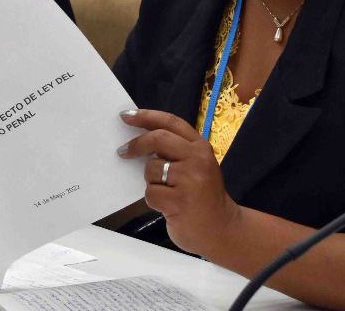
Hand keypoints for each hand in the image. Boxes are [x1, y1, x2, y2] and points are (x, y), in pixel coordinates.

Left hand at [116, 109, 239, 258]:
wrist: (221, 229)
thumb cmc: (203, 197)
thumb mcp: (198, 167)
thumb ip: (177, 152)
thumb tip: (142, 140)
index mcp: (200, 147)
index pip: (171, 123)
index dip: (146, 116)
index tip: (126, 116)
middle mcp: (198, 159)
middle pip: (158, 139)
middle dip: (137, 144)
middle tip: (123, 151)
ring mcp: (190, 180)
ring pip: (151, 170)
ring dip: (151, 182)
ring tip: (167, 192)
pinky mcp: (180, 201)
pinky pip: (151, 193)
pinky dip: (154, 200)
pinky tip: (168, 206)